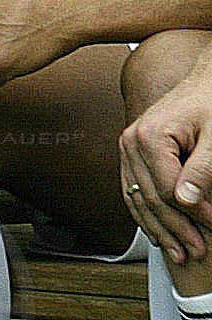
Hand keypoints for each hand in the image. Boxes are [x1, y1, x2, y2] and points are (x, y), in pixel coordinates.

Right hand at [121, 58, 211, 263]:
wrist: (204, 81)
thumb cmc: (210, 102)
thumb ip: (201, 170)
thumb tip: (186, 201)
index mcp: (148, 136)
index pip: (167, 190)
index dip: (192, 216)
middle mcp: (130, 142)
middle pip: (149, 198)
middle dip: (175, 229)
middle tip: (196, 251)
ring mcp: (127, 147)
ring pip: (136, 197)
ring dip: (157, 228)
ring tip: (177, 251)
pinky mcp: (132, 151)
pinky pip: (131, 188)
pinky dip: (143, 212)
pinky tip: (155, 230)